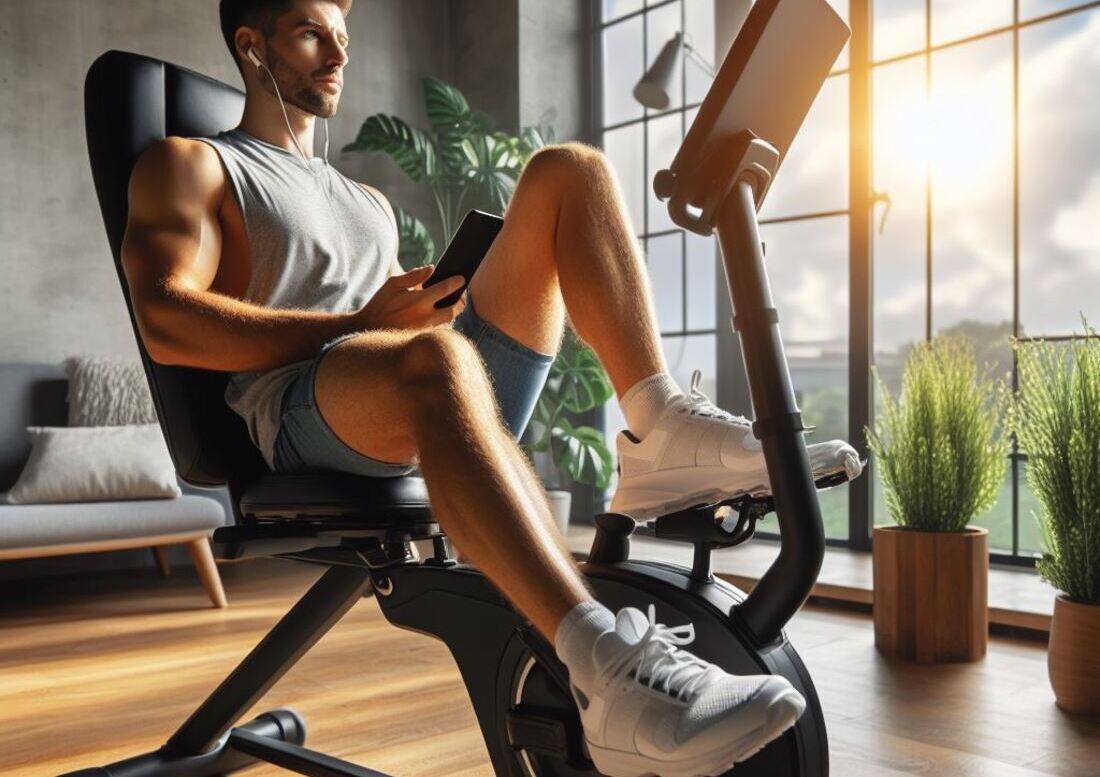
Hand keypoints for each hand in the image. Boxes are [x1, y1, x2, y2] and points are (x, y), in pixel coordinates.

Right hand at [350, 264, 466, 331]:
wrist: (368, 330)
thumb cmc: (380, 305)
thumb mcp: (392, 285)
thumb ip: (413, 276)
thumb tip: (431, 268)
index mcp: (419, 301)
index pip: (446, 289)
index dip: (457, 282)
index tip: (462, 278)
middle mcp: (425, 317)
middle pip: (454, 310)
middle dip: (460, 302)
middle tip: (459, 296)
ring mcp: (425, 329)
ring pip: (447, 320)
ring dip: (450, 311)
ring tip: (446, 303)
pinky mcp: (422, 337)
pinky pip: (438, 328)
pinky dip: (440, 320)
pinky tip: (435, 314)